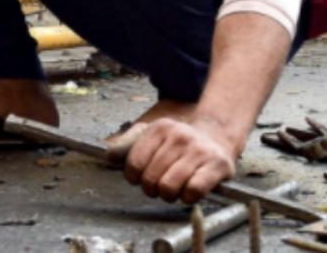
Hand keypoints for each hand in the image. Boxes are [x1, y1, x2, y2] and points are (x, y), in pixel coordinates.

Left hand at [109, 116, 239, 203]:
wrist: (218, 137)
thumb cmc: (179, 144)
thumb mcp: (153, 136)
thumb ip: (128, 146)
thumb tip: (109, 156)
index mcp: (160, 128)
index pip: (134, 164)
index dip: (134, 178)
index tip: (142, 177)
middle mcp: (179, 136)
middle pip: (151, 179)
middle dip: (153, 189)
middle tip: (161, 184)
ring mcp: (199, 150)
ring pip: (169, 187)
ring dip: (170, 195)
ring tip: (175, 188)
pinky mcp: (217, 165)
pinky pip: (193, 191)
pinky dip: (188, 198)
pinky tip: (190, 191)